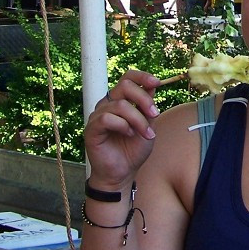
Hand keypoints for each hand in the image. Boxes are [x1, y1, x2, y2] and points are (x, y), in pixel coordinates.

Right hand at [84, 69, 160, 190]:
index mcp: (120, 100)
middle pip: (124, 86)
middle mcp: (108, 104)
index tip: (157, 82)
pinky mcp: (92, 128)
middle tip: (154, 114)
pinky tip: (129, 134)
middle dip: (143, 99)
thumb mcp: (148, 125)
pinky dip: (122, 126)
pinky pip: (106, 118)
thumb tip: (152, 85)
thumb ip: (148, 106)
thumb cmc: (133, 149)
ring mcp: (98, 115)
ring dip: (138, 119)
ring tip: (146, 133)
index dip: (142, 76)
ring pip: (119, 105)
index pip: (127, 78)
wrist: (123, 172)